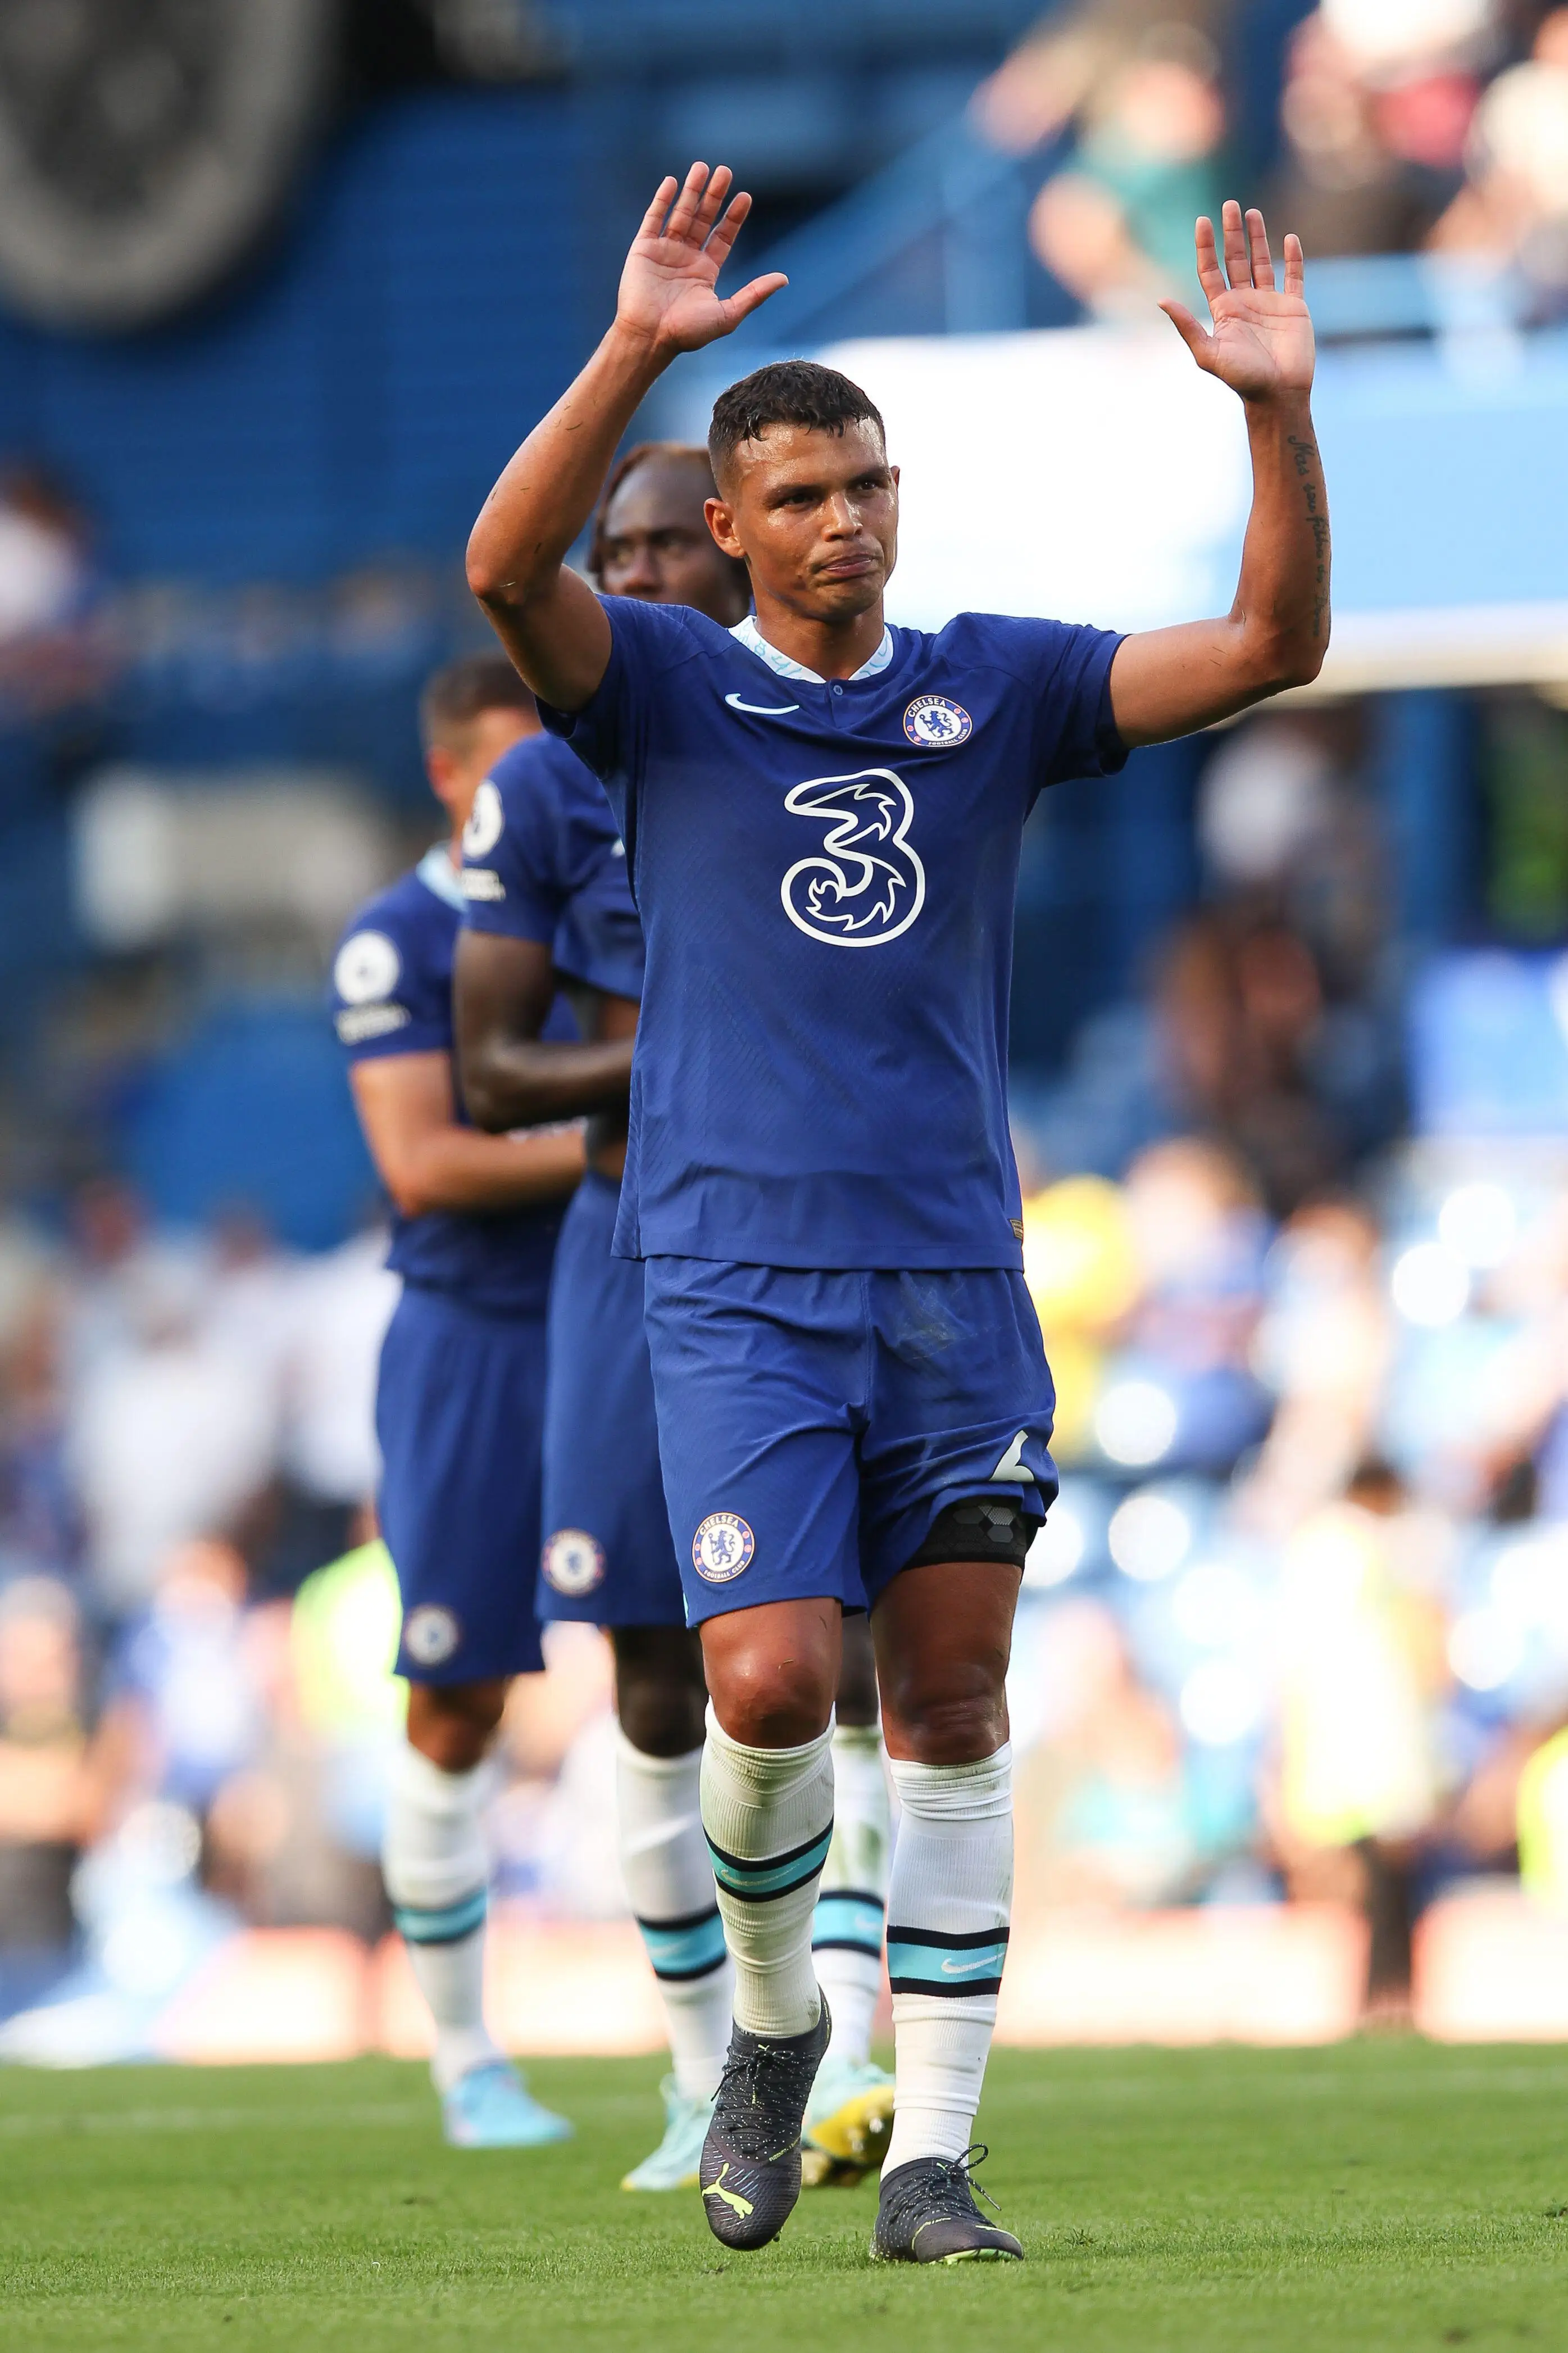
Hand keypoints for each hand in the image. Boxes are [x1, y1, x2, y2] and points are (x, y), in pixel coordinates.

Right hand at [615, 163, 787, 359]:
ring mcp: (664, 251)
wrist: (650, 338)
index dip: (733, 217)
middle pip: (703, 219)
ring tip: (702, 167)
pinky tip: (673, 182)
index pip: (722, 237)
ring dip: (691, 191)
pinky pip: (653, 219)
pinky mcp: (643, 249)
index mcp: (705, 272)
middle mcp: (685, 258)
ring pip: (681, 214)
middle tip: (725, 172)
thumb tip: (784, 278)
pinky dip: (662, 200)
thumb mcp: (728, 315)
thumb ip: (754, 294)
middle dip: (714, 196)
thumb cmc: (687, 333)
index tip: (745, 197)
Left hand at [1161, 203, 1313, 401]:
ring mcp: (1270, 302)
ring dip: (1257, 237)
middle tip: (1229, 204)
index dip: (1205, 247)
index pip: (1211, 271)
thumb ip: (1186, 326)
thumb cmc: (1242, 378)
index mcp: (1223, 311)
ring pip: (1261, 262)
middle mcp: (1245, 302)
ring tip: (1251, 212)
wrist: (1278, 394)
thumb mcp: (1208, 353)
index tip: (1202, 221)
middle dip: (1231, 233)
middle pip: (1235, 260)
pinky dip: (1292, 257)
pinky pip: (1294, 276)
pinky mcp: (1294, 307)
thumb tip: (1161, 300)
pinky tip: (1288, 239)